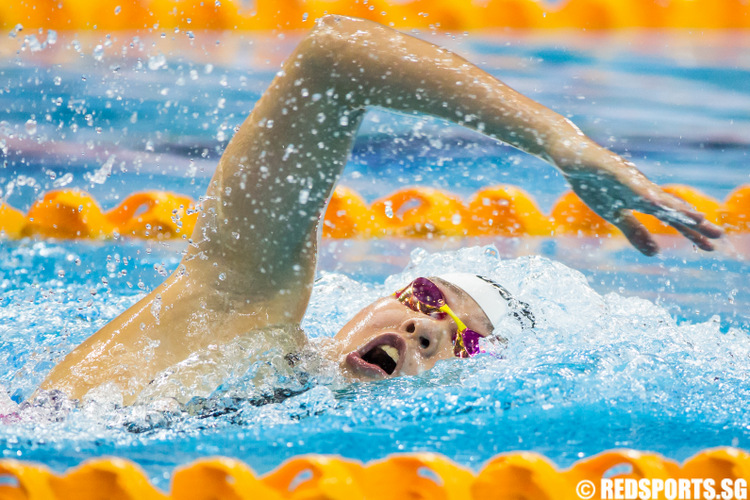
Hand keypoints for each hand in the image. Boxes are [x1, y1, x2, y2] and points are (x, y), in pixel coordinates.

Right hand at [563, 155, 722, 255]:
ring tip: (697, 219)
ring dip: (676, 208)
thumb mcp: (615, 215)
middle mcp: (644, 189)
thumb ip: (635, 232)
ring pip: (657, 196)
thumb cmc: (595, 184)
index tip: (711, 248)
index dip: (691, 233)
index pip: (673, 219)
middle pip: (672, 208)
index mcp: (644, 201)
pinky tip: (654, 202)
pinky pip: (629, 183)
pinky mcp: (614, 170)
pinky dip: (643, 193)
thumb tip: (656, 254)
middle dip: (694, 223)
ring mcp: (631, 179)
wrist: (574, 158)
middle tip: (718, 235)